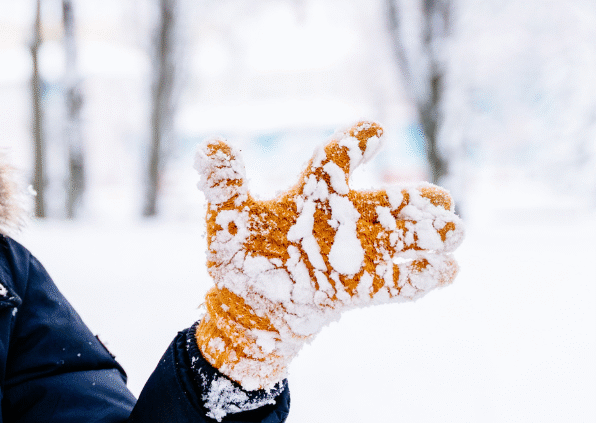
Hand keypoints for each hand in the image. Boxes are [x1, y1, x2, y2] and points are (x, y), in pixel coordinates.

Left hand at [193, 122, 463, 389]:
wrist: (248, 306)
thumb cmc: (239, 256)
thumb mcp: (225, 220)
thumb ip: (224, 185)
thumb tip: (212, 145)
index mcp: (308, 197)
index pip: (333, 166)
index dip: (352, 146)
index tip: (372, 130)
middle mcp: (339, 221)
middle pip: (380, 206)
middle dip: (410, 202)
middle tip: (442, 199)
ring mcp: (352, 256)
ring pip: (397, 240)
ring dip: (425, 236)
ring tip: (455, 230)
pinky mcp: (356, 290)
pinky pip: (392, 283)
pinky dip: (418, 278)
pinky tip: (447, 272)